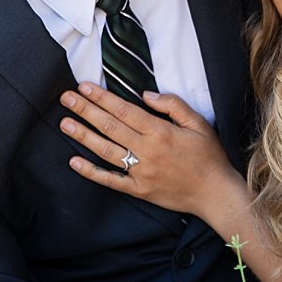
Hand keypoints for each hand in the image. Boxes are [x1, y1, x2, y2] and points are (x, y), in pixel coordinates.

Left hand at [59, 82, 238, 217]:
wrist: (216, 194)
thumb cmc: (209, 156)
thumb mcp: (199, 124)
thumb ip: (173, 105)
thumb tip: (145, 94)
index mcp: (160, 132)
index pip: (124, 111)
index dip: (102, 98)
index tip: (84, 87)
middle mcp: (147, 151)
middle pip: (110, 127)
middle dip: (86, 111)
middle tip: (65, 98)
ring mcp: (140, 172)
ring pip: (106, 151)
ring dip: (83, 136)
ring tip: (64, 123)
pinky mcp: (138, 190)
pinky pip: (110, 180)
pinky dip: (91, 172)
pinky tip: (74, 162)